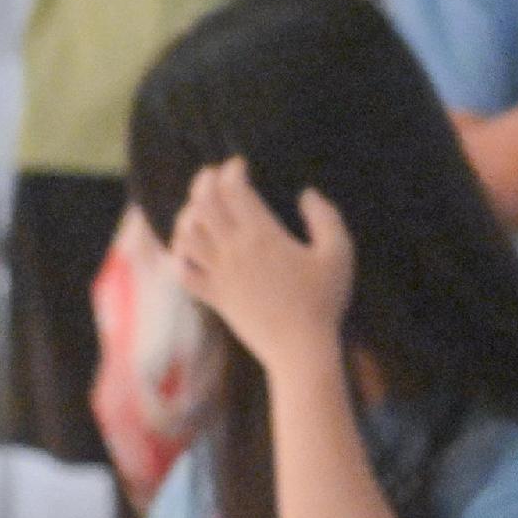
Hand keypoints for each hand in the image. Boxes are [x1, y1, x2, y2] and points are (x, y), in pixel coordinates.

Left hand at [166, 155, 354, 377]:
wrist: (300, 350)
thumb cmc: (323, 302)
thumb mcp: (339, 254)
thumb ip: (325, 217)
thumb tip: (307, 194)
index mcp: (263, 235)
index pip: (233, 189)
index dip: (232, 170)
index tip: (242, 166)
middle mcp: (235, 251)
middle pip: (202, 204)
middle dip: (204, 182)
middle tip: (215, 177)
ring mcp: (220, 275)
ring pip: (186, 234)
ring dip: (188, 216)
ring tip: (201, 210)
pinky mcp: (214, 298)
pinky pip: (182, 272)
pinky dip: (177, 256)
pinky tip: (188, 249)